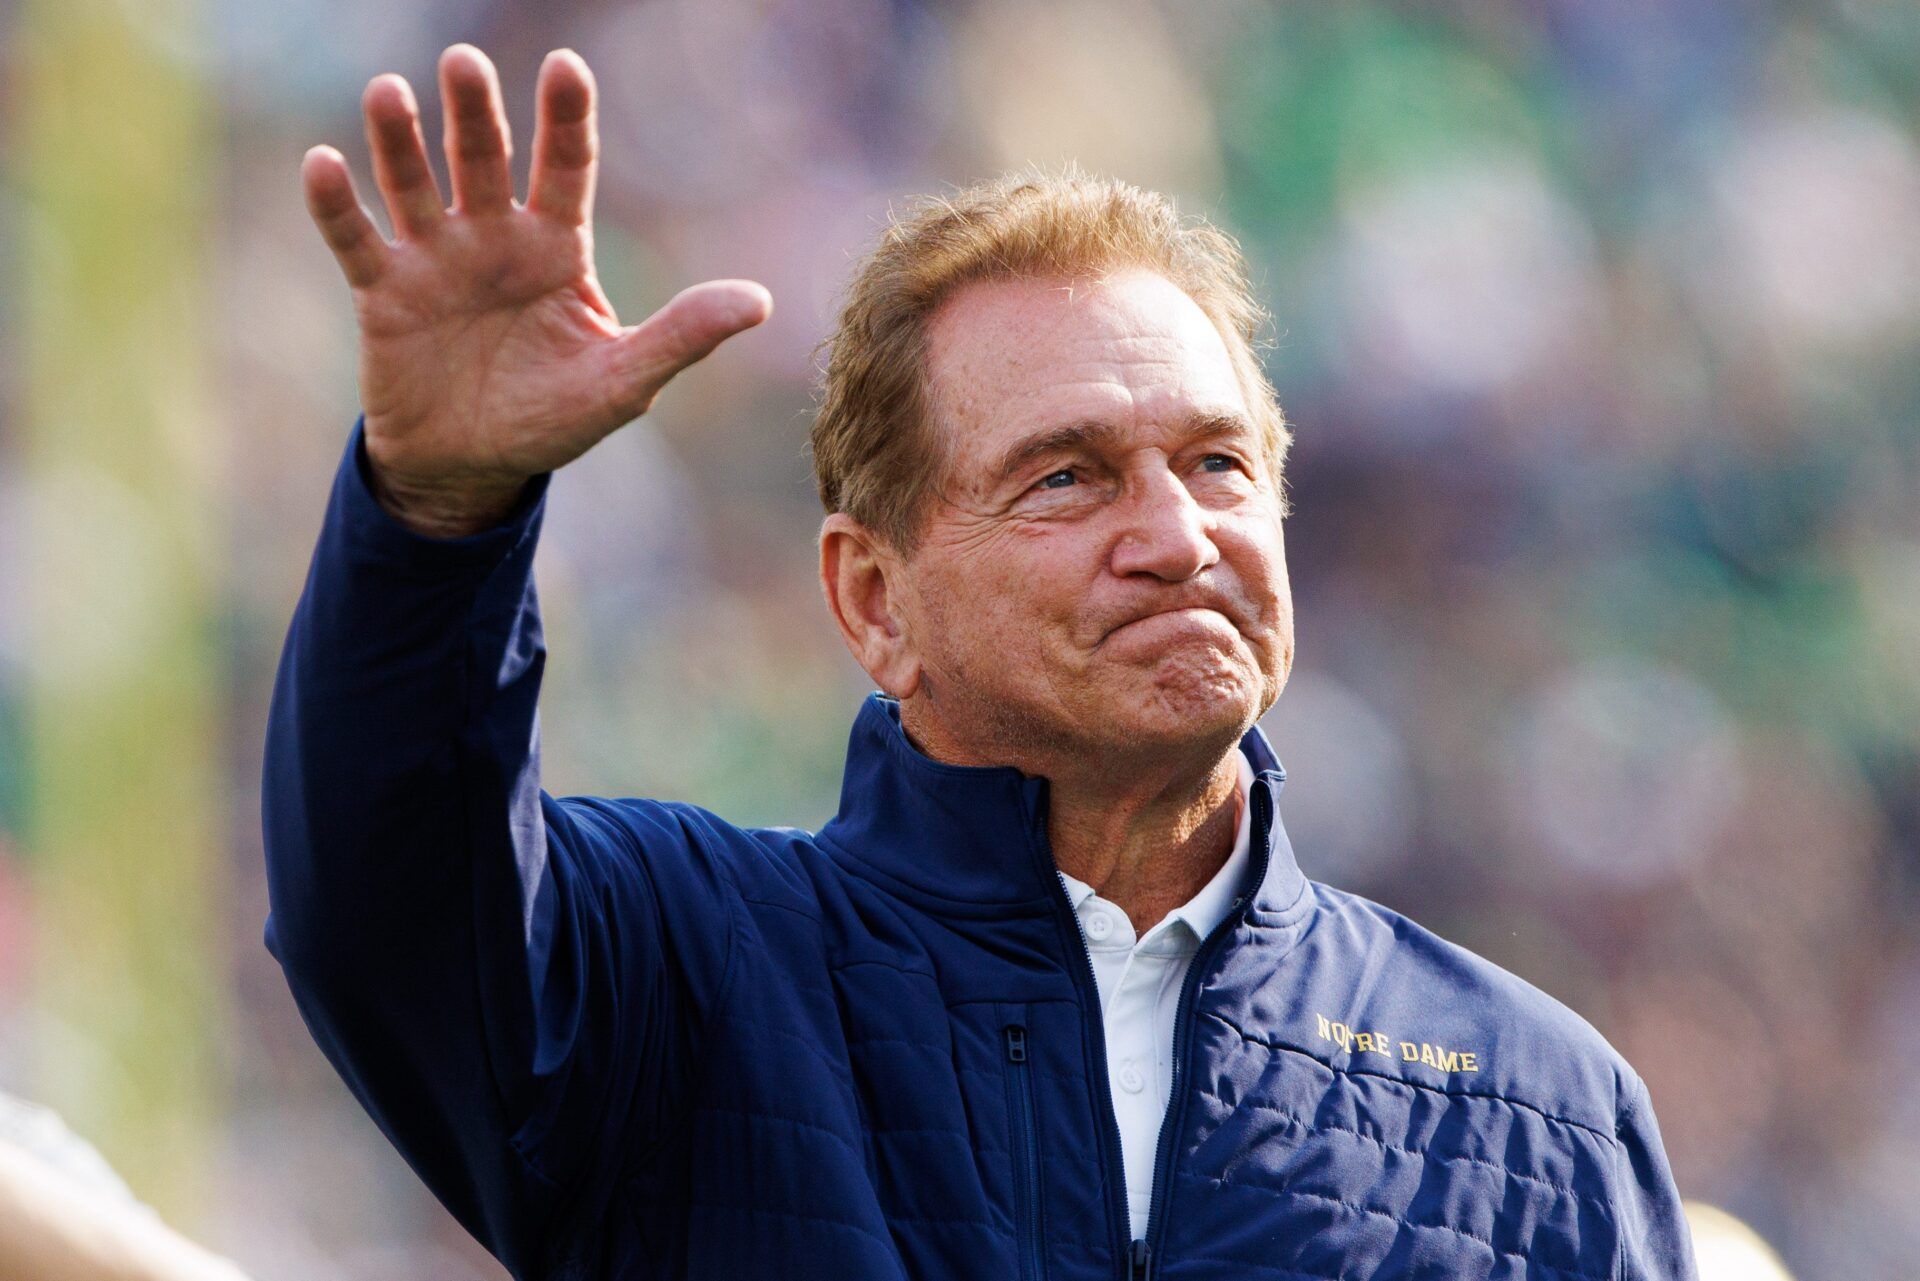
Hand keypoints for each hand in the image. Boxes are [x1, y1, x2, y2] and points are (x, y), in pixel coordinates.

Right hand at [302, 44, 771, 536]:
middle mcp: (494, 236)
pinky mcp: (384, 292)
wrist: (474, 466)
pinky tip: (324, 162)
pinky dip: (337, 205)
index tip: (564, 66)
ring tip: (388, 93)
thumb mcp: (624, 381)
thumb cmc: (554, 416)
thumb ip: (684, 335)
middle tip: (463, 64)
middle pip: (483, 160)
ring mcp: (435, 259)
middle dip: (474, 114)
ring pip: (415, 185)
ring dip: (399, 141)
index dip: (565, 119)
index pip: (565, 168)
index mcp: (557, 246)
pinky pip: (356, 241)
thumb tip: (762, 302)